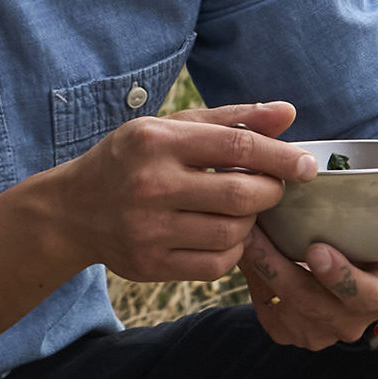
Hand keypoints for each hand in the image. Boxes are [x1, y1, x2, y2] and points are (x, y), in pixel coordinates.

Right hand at [63, 100, 319, 283]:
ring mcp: (148, 229)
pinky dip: (230, 252)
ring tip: (238, 211)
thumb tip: (288, 113)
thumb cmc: (130, 160)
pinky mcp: (149, 264)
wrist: (71, 210)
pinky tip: (220, 236)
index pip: (237, 146)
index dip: (282, 157)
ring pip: (233, 233)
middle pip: (242, 195)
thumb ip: (231, 120)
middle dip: (270, 193)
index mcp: (156, 142)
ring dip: (249, 223)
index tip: (307, 166)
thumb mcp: (170, 128)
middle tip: (270, 189)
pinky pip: (216, 265)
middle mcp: (150, 185)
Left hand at [241, 159, 377, 350]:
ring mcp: (323, 331)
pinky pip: (269, 315)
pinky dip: (254, 288)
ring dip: (261, 278)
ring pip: (286, 312)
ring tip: (243, 237)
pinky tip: (244, 254)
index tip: (318, 250)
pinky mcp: (294, 329)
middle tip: (256, 234)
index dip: (342, 278)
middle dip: (282, 270)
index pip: (367, 295)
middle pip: (315, 305)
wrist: (373, 272)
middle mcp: (355, 321)